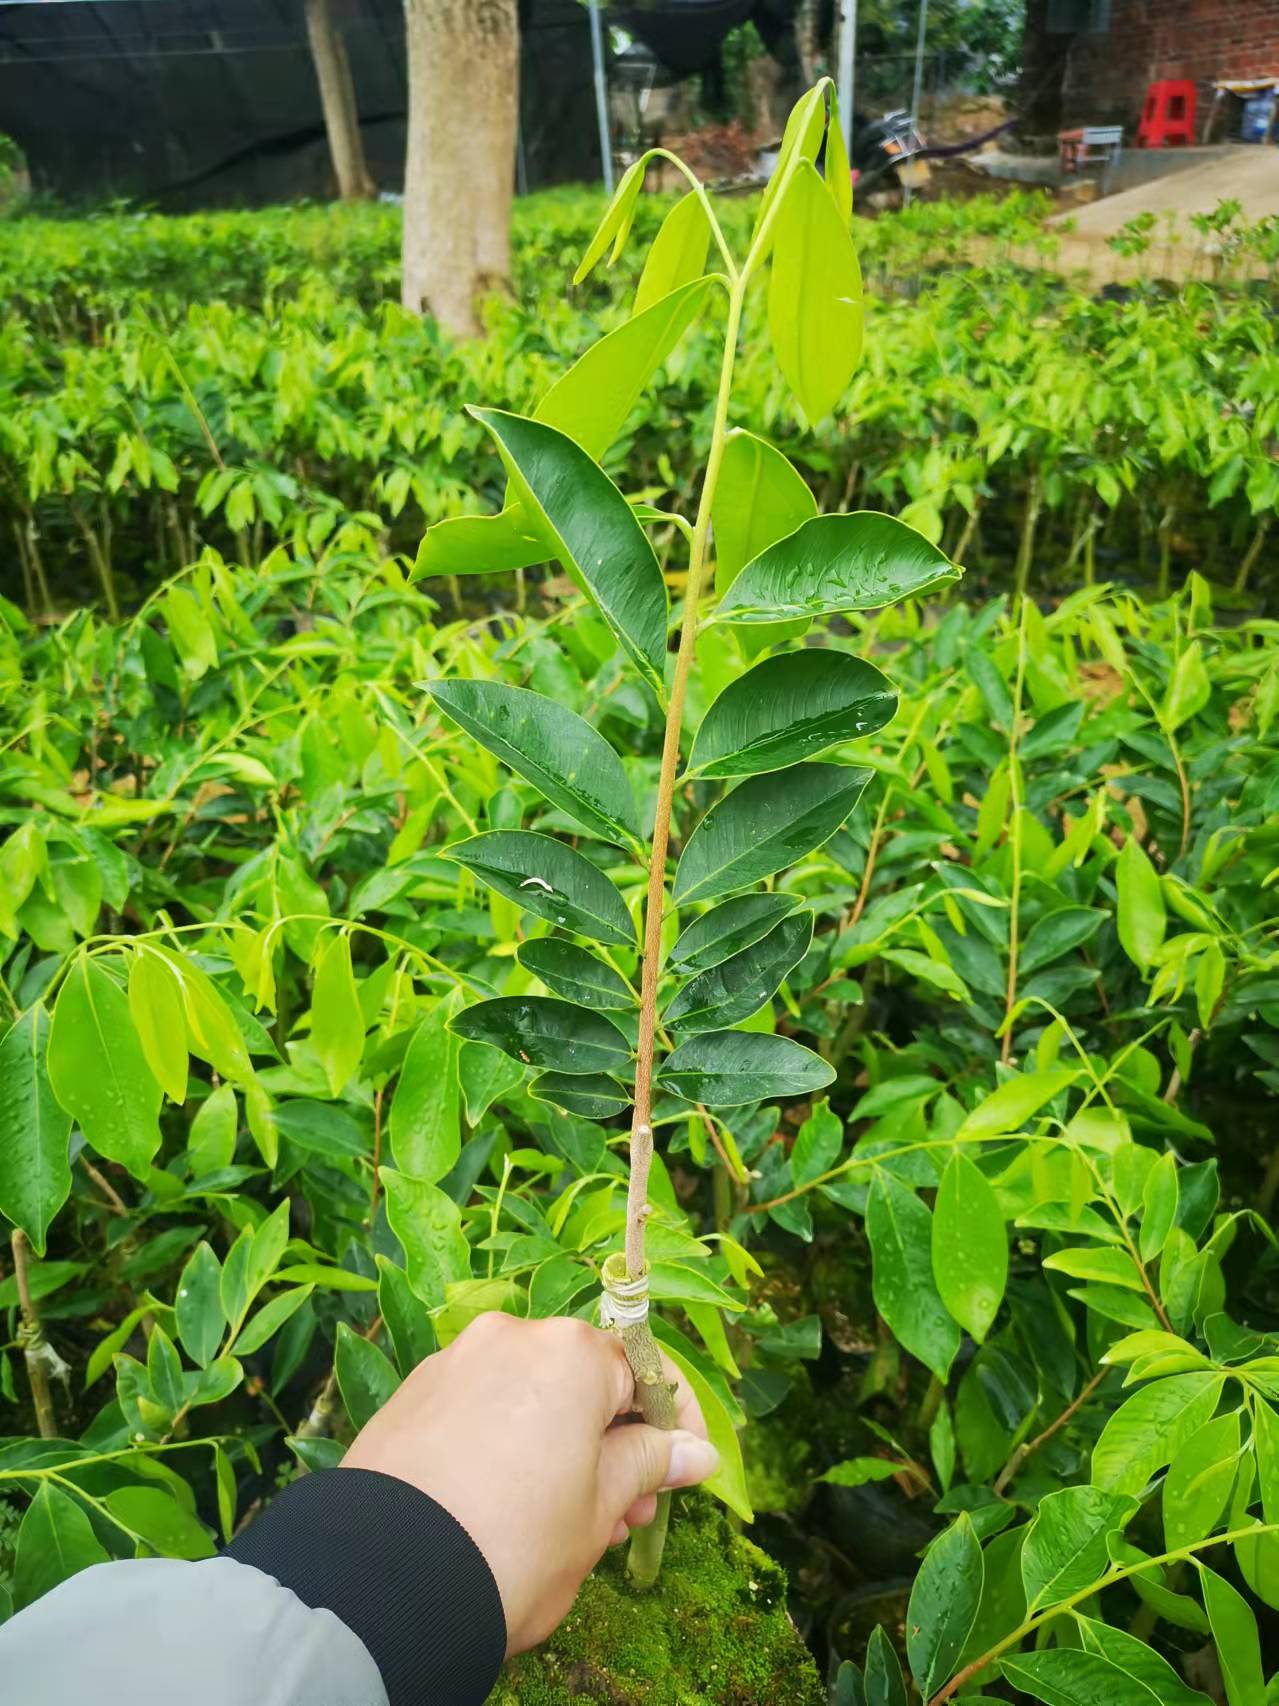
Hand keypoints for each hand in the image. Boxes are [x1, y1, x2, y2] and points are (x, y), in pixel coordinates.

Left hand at [341, 1311, 718, 1652]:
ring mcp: (455, 1362)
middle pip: (584, 1382)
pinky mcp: (411, 1395)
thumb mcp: (599, 1510)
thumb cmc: (514, 1542)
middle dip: (613, 1445)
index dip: (674, 1424)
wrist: (386, 1577)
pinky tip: (506, 1507)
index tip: (684, 1469)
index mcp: (571, 1353)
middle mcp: (512, 1338)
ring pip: (530, 1396)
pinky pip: (480, 1408)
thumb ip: (647, 1465)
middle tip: (625, 1516)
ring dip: (560, 1448)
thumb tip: (695, 1452)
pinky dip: (506, 1445)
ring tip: (567, 1523)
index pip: (646, 1372)